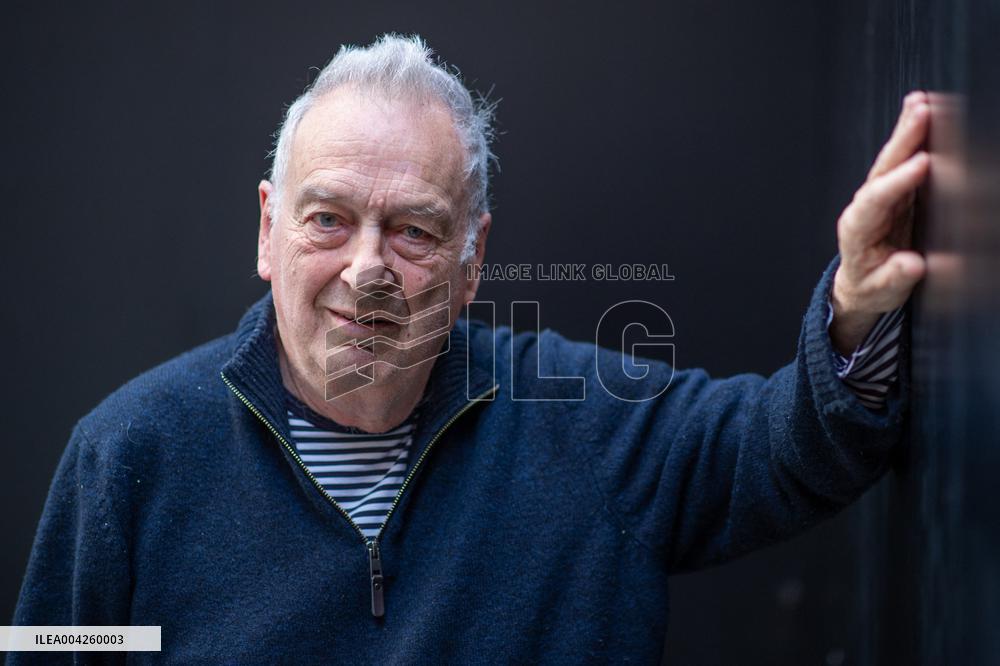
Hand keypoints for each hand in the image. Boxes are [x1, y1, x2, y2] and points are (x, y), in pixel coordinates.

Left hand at [829, 90, 929, 355]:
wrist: (861, 285)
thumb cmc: (870, 286)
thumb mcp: (880, 290)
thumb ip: (894, 277)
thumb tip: (911, 264)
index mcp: (857, 229)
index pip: (876, 200)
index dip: (899, 182)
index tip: (922, 164)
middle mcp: (865, 206)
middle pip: (882, 169)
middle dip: (902, 140)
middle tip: (921, 112)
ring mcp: (879, 196)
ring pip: (893, 159)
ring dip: (907, 130)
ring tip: (921, 102)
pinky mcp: (894, 192)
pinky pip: (903, 161)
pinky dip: (913, 137)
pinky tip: (922, 113)